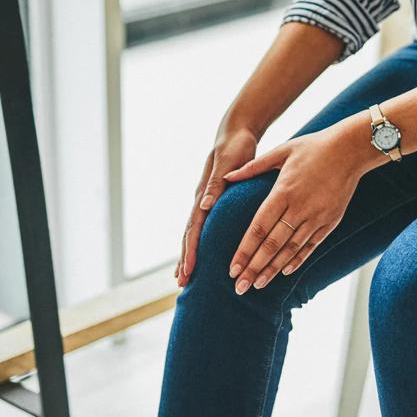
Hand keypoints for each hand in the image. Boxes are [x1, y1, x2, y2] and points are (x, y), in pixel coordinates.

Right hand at [176, 126, 257, 286]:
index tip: (188, 270)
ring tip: (184, 276)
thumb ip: (216, 183)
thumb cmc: (234, 146)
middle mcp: (202, 200)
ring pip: (193, 233)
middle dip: (185, 259)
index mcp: (204, 194)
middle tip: (181, 283)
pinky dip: (199, 242)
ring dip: (189, 254)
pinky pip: (203, 226)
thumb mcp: (227, 162)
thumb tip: (205, 206)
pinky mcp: (214, 201)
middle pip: (189, 235)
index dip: (190, 250)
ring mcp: (206, 201)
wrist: (235, 132)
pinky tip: (202, 255)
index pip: (193, 228)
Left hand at [221, 123, 375, 294]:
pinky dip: (297, 260)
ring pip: (291, 249)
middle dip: (254, 268)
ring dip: (273, 269)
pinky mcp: (330, 221)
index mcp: (283, 191)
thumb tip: (226, 176)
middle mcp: (299, 208)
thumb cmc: (314, 147)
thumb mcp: (282, 151)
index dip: (244, 251)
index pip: (258, 228)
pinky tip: (284, 272)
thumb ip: (253, 167)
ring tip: (257, 285)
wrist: (351, 149)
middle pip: (272, 245)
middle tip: (239, 287)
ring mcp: (317, 216)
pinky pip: (311, 245)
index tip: (232, 268)